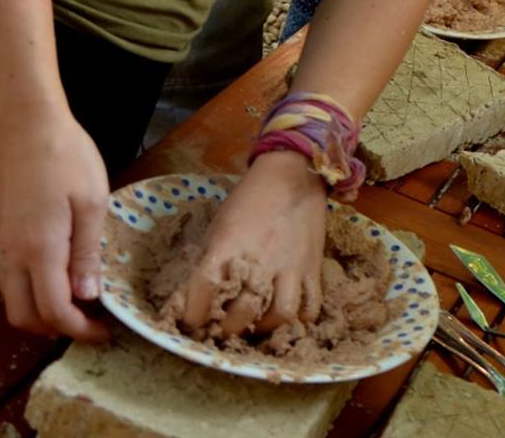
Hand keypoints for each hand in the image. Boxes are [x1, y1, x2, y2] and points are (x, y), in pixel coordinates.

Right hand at [0, 106, 113, 342]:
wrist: (21, 123)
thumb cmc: (65, 156)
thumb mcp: (92, 201)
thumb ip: (86, 253)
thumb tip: (87, 296)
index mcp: (38, 250)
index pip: (53, 311)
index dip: (79, 330)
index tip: (104, 331)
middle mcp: (8, 254)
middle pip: (22, 316)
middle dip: (54, 328)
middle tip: (87, 320)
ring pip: (8, 298)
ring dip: (36, 309)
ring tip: (72, 297)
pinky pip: (1, 277)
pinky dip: (23, 288)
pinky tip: (48, 272)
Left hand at [176, 151, 327, 337]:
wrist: (293, 174)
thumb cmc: (249, 199)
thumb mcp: (219, 225)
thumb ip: (211, 260)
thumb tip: (196, 296)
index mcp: (229, 244)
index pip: (203, 290)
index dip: (192, 315)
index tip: (190, 323)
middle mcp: (261, 259)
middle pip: (242, 313)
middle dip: (226, 330)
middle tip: (221, 330)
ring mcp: (291, 265)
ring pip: (281, 315)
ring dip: (263, 329)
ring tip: (254, 326)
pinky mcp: (313, 267)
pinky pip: (310, 306)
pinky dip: (298, 321)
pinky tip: (286, 318)